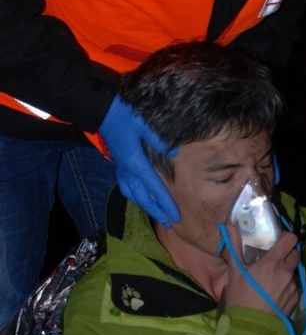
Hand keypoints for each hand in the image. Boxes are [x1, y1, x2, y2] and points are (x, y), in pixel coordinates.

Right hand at [99, 95, 178, 226]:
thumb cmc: (124, 116)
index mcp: (135, 162)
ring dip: (146, 205)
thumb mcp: (143, 125)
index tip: (174, 214)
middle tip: (169, 222)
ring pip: (133, 195)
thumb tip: (174, 151)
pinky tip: (142, 198)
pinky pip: (127, 188)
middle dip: (156, 210)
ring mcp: (121, 169)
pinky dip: (136, 196)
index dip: (165, 201)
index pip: (153, 187)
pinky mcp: (119, 165)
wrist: (102, 112)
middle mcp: (127, 170)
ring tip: (157, 214)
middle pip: (142, 197)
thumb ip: (159, 140)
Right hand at [221, 223, 299, 316]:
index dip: (286, 237)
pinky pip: (294, 287)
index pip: (290, 239)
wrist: (251, 327)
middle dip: (288, 254)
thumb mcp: (235, 271)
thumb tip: (230, 226)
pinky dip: (287, 286)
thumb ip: (235, 246)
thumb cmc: (240, 297)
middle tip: (275, 260)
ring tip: (273, 280)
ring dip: (287, 271)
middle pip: (296, 254)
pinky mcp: (295, 299)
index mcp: (273, 262)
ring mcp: (293, 286)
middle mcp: (286, 272)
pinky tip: (275, 293)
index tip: (279, 240)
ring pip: (294, 271)